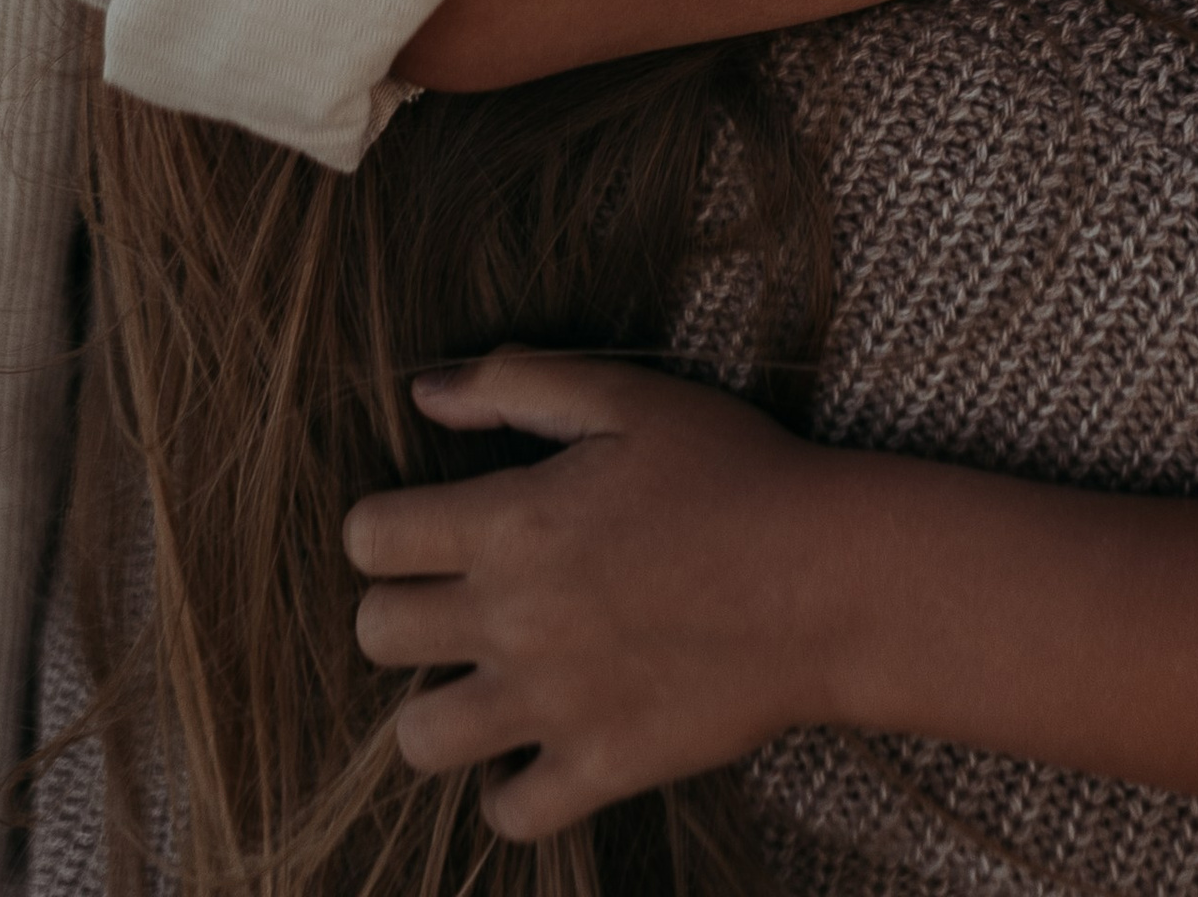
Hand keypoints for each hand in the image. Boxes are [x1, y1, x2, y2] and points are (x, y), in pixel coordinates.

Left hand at [348, 352, 846, 836]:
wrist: (828, 577)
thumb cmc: (732, 470)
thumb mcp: (626, 394)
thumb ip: (515, 383)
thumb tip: (425, 392)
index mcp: (510, 522)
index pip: (369, 539)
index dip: (383, 528)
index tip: (422, 527)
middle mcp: (514, 620)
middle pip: (377, 635)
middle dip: (399, 612)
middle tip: (452, 600)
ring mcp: (554, 705)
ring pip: (419, 739)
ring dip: (437, 708)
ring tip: (481, 680)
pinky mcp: (602, 768)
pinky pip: (510, 813)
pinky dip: (509, 789)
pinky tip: (536, 746)